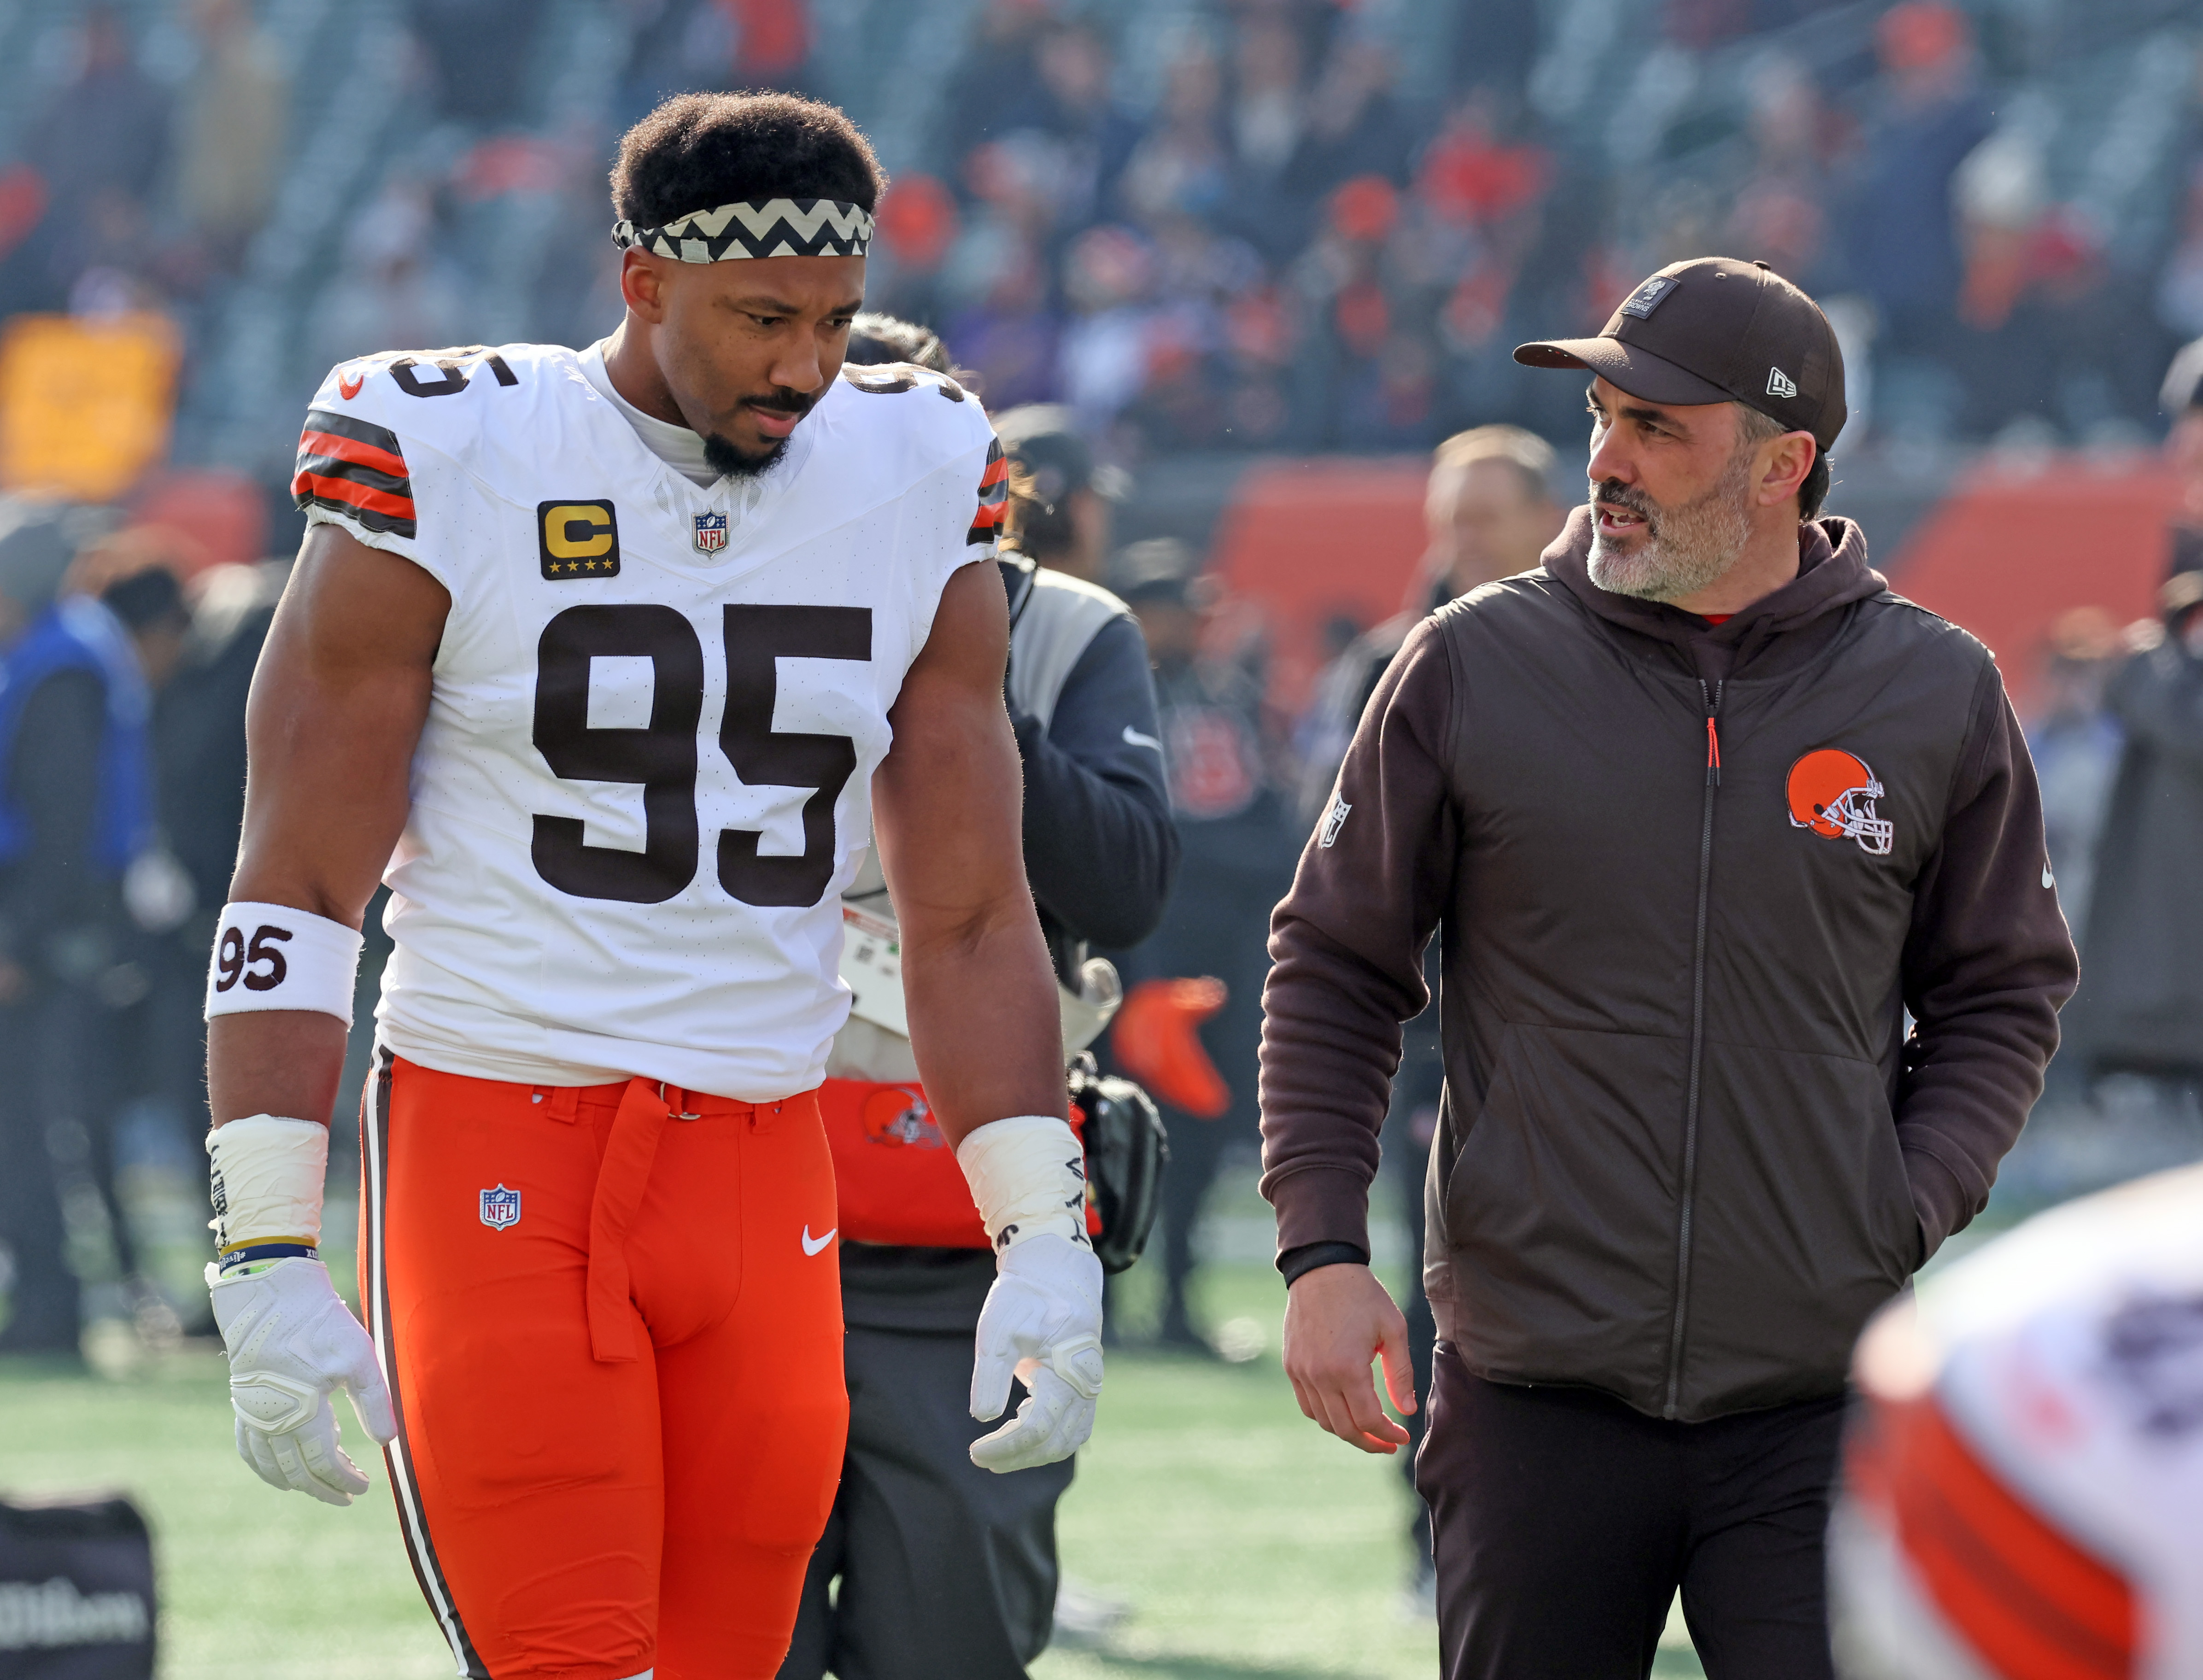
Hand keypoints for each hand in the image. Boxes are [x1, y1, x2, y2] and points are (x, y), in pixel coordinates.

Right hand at [210, 1258, 396, 1505]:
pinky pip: (247, 1447)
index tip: (364, 1489)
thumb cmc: (318, 1323)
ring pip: (268, 1465)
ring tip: (314, 1488)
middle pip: (296, 1471)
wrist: (269, 1295)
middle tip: (346, 1497)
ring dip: (293, 1481)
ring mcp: (252, 1413)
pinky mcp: (242, 1400)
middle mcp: (271, 1422)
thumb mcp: (358, 1358)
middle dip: (323, 1488)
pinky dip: (262, 1466)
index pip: (324, 1463)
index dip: (344, 1480)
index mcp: (301, 1414)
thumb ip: (374, 1402)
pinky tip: (273, 1468)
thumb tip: (387, 1442)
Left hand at [969, 1232, 1104, 1472]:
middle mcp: (1086, 1386)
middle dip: (1016, 1456)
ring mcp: (1090, 1386)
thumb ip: (990, 1376)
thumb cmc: (1024, 1297)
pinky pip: (1074, 1426)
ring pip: (1068, 1439)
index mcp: (1066, 1374)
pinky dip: (1049, 1438)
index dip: (1005, 1447)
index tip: (974, 1450)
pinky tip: (1021, 1427)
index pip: (1036, 1429)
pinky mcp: (1085, 1383)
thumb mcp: (998, 1330)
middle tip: (980, 1458)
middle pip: (1054, 1442)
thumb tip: (983, 1418)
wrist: (1055, 1271)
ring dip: (1034, 1453)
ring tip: (999, 1454)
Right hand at [1282, 1262, 1415, 1453]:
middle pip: (1344, 1428)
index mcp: (1348, 1368)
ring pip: (1323, 1421)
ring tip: (1368, 1430)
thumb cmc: (1362, 1296)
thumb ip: (1401, 1373)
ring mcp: (1301, 1372)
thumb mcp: (1393, 1329)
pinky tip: (1343, 1411)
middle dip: (1370, 1442)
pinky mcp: (1291, 1366)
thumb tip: (1406, 1410)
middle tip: (1389, 1443)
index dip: (1388, 1434)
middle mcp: (1320, 1376)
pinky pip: (1307, 1405)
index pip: (1368, 1420)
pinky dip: (1325, 1416)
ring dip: (1348, 1432)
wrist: (1322, 1270)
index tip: (1403, 1436)